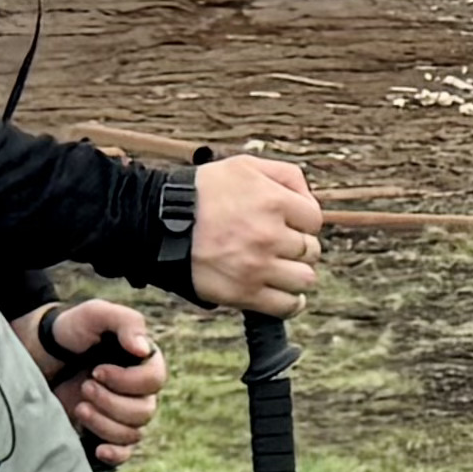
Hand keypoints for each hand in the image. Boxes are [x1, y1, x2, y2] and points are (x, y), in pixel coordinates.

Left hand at [22, 299, 164, 469]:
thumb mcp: (95, 314)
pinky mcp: (105, 433)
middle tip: (84, 387)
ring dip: (104, 422)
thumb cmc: (70, 331)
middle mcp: (138, 391)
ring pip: (133, 433)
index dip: (127, 380)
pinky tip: (99, 449)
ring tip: (78, 407)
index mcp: (143, 362)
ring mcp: (122, 414)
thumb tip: (143, 350)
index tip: (96, 371)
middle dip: (110, 402)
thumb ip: (125, 322)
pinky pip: (125, 453)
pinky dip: (115, 454)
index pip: (155, 380)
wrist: (40, 353)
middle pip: (145, 411)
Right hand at [186, 156, 325, 316]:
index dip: (304, 221)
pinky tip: (286, 294)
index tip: (291, 224)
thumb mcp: (245, 165)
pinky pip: (286, 306)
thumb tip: (310, 198)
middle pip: (311, 250)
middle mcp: (270, 236)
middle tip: (281, 245)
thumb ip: (285, 174)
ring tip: (282, 269)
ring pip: (304, 279)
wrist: (157, 222)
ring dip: (297, 274)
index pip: (315, 220)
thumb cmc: (201, 192)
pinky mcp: (244, 293)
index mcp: (273, 201)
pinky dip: (292, 303)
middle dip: (300, 247)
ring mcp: (257, 267)